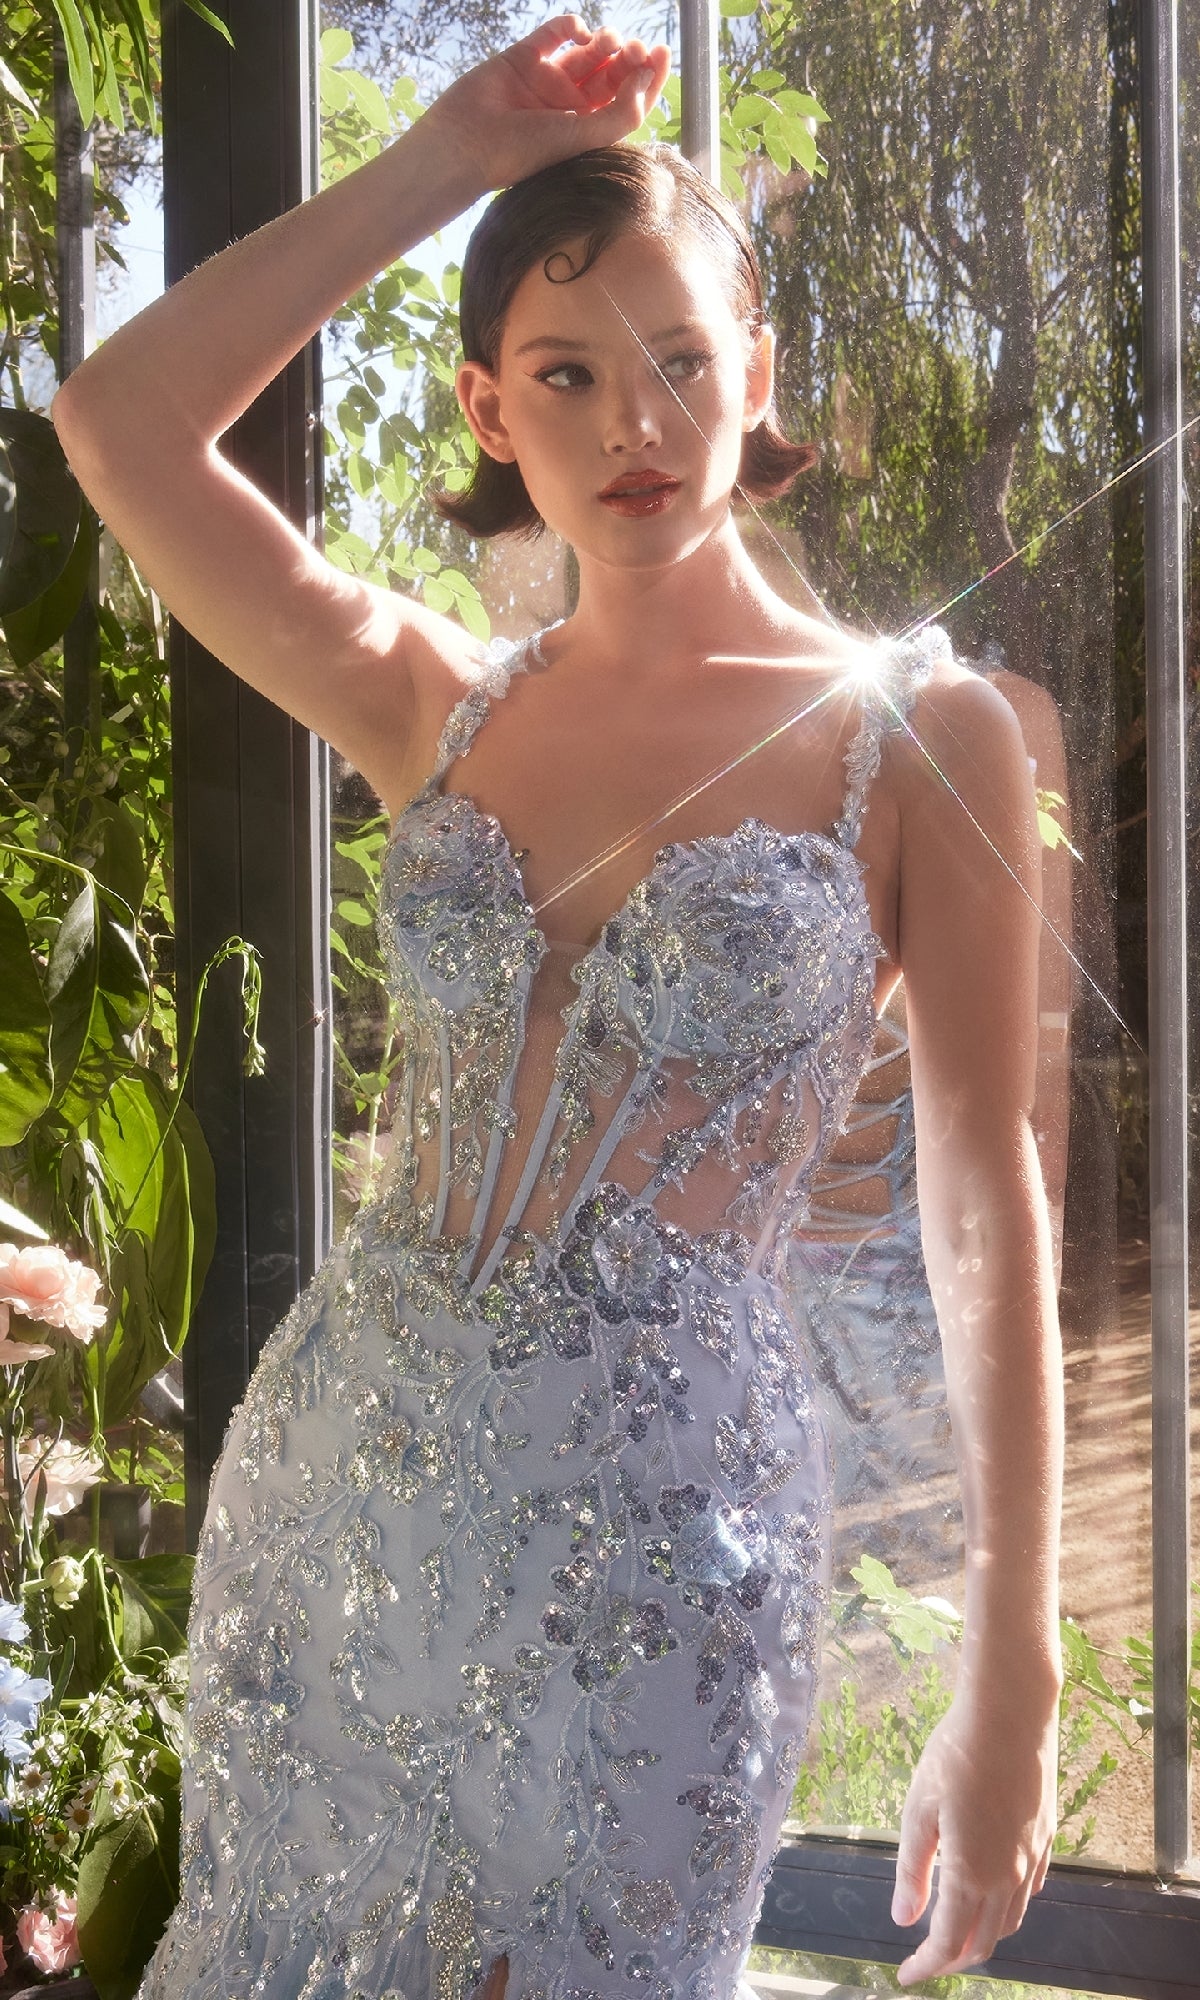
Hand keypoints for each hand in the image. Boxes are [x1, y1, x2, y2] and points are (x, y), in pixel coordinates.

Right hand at [422, 15, 671, 193]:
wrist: (467, 143)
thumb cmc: (525, 151)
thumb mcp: (582, 138)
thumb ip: (621, 114)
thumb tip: (645, 76)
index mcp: (587, 132)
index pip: (626, 101)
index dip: (647, 76)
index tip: (660, 53)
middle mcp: (569, 107)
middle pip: (611, 74)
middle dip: (628, 57)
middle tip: (635, 49)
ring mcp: (547, 82)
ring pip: (587, 53)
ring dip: (605, 41)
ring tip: (608, 42)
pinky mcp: (524, 59)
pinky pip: (554, 34)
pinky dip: (571, 25)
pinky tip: (580, 30)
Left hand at [891, 1693, 1057, 1983]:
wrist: (1010, 1713)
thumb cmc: (956, 1754)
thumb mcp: (919, 1810)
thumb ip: (913, 1870)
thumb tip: (904, 1918)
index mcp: (972, 1874)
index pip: (949, 1942)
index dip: (926, 1965)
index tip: (906, 1974)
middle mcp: (1009, 1876)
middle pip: (984, 1941)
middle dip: (954, 1958)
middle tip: (927, 1958)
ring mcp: (1033, 1857)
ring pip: (1010, 1919)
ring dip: (982, 1936)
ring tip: (957, 1930)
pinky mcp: (1047, 1835)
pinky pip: (1030, 1888)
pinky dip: (1009, 1906)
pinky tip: (995, 1894)